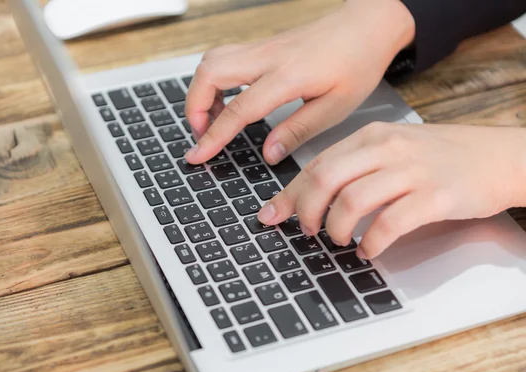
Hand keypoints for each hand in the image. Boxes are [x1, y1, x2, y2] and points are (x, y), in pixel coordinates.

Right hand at [185, 0, 414, 165]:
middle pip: (209, 74)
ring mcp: (262, 47)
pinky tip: (227, 99)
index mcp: (288, 76)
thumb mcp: (335, 108)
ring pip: (210, 61)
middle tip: (203, 135)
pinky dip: (213, 81)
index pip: (239, 109)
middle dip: (194, 108)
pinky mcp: (262, 46)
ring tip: (213, 119)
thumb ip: (297, 131)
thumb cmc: (357, 63)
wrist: (366, 26)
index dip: (214, 136)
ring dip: (201, 92)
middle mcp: (267, 57)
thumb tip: (268, 153)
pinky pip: (223, 58)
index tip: (198, 155)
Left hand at [257, 122, 525, 258]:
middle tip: (307, 230)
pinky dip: (371, 243)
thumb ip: (354, 168)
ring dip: (336, 229)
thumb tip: (309, 196)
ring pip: (352, 201)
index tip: (271, 215)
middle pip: (325, 179)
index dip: (289, 194)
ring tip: (341, 240)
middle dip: (305, 211)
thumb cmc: (441, 157)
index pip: (316, 164)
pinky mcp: (435, 196)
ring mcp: (411, 170)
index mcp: (371, 136)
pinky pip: (389, 224)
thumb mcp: (393, 149)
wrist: (499, 157)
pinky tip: (369, 251)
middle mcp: (387, 148)